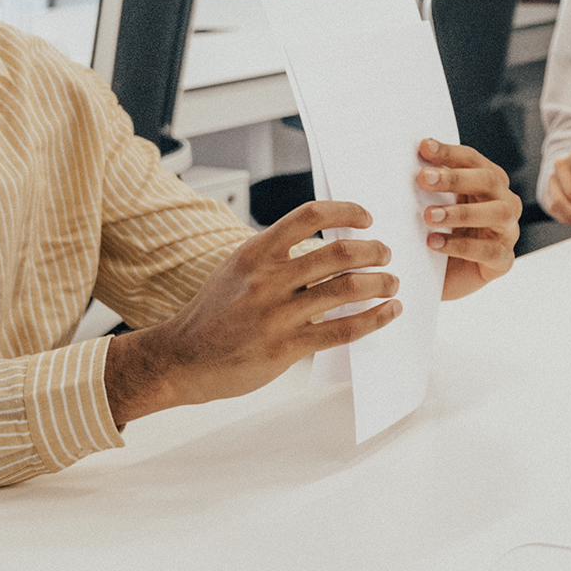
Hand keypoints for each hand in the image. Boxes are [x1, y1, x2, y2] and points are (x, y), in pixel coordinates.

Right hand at [104, 201, 396, 424]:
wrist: (180, 360)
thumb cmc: (211, 315)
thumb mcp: (236, 271)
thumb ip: (274, 258)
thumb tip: (326, 247)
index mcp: (255, 253)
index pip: (309, 215)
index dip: (345, 211)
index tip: (365, 218)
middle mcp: (267, 279)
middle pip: (338, 253)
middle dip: (373, 251)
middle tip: (385, 254)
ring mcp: (277, 314)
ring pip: (347, 289)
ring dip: (380, 283)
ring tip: (391, 283)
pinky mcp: (286, 347)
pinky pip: (343, 329)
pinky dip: (375, 318)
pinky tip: (388, 312)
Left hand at [420, 137, 519, 301]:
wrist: (440, 280)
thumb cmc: (438, 235)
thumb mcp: (433, 206)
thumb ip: (428, 185)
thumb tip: (407, 158)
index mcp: (489, 183)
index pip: (473, 160)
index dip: (450, 153)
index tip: (423, 147)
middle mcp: (505, 203)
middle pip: (489, 181)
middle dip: (455, 178)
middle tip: (422, 179)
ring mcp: (508, 233)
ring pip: (497, 213)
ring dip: (462, 212)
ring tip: (429, 216)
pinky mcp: (503, 261)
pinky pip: (490, 251)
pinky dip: (461, 246)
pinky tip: (435, 243)